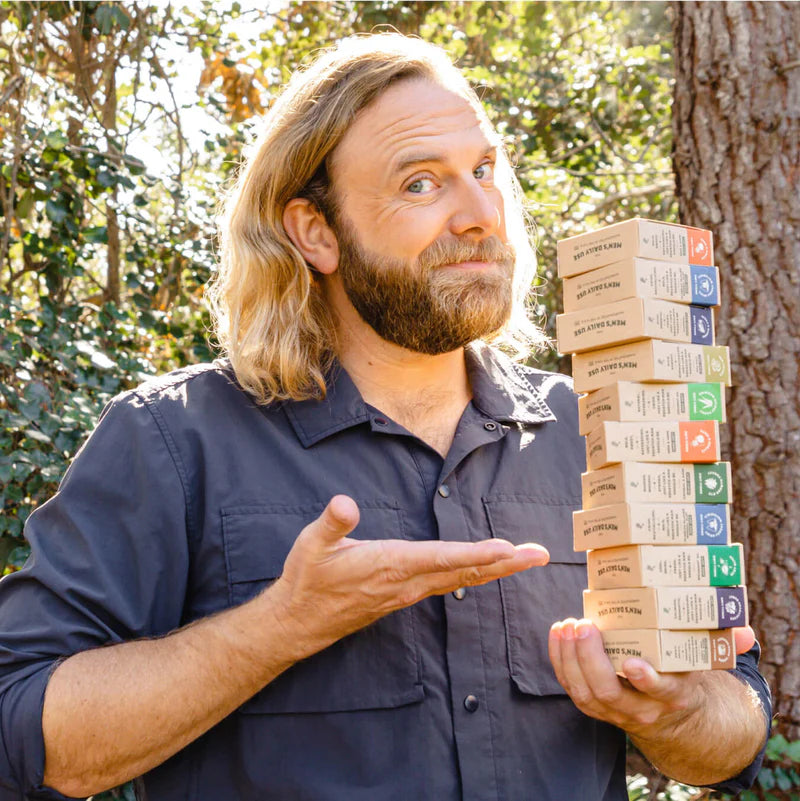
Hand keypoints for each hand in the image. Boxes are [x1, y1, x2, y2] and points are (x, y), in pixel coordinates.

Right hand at [266, 495, 548, 657]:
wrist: (299, 621)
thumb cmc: (307, 580)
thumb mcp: (311, 546)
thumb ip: (331, 524)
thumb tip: (344, 502)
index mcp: (390, 565)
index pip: (441, 558)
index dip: (476, 553)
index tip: (508, 549)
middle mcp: (407, 582)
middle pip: (465, 571)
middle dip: (504, 562)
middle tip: (540, 555)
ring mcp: (409, 592)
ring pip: (461, 580)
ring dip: (496, 569)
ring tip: (525, 558)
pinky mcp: (406, 596)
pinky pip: (450, 584)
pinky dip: (475, 574)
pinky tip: (488, 569)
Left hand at [548, 618, 755, 735]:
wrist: (672, 719)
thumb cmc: (684, 676)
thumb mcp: (704, 663)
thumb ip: (723, 645)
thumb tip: (745, 631)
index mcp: (672, 695)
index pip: (660, 692)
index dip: (647, 680)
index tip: (635, 662)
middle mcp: (641, 708)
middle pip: (608, 691)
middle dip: (591, 659)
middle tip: (584, 625)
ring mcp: (613, 711)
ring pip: (585, 692)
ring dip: (569, 658)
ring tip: (567, 625)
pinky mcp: (593, 706)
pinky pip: (571, 687)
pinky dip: (560, 661)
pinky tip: (558, 633)